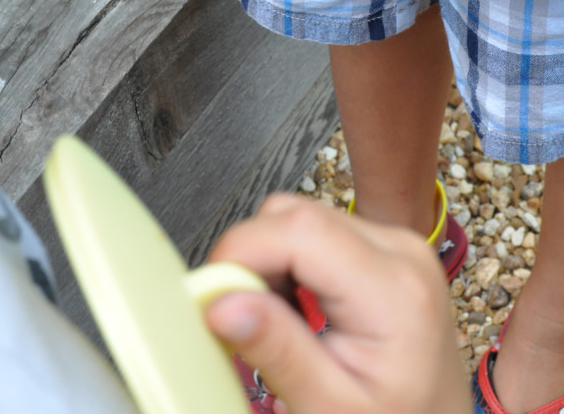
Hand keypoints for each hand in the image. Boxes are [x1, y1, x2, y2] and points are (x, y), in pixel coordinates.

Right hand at [205, 194, 469, 413]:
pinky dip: (291, 262)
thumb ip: (276, 349)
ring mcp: (397, 243)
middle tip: (239, 319)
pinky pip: (319, 231)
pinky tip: (297, 309)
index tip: (210, 294)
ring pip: (301, 217)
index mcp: (394, 289)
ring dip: (269, 261)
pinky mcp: (386, 247)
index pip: (300, 230)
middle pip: (296, 216)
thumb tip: (220, 301)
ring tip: (277, 323)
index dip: (242, 252)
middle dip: (251, 259)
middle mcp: (400, 250)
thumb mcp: (329, 407)